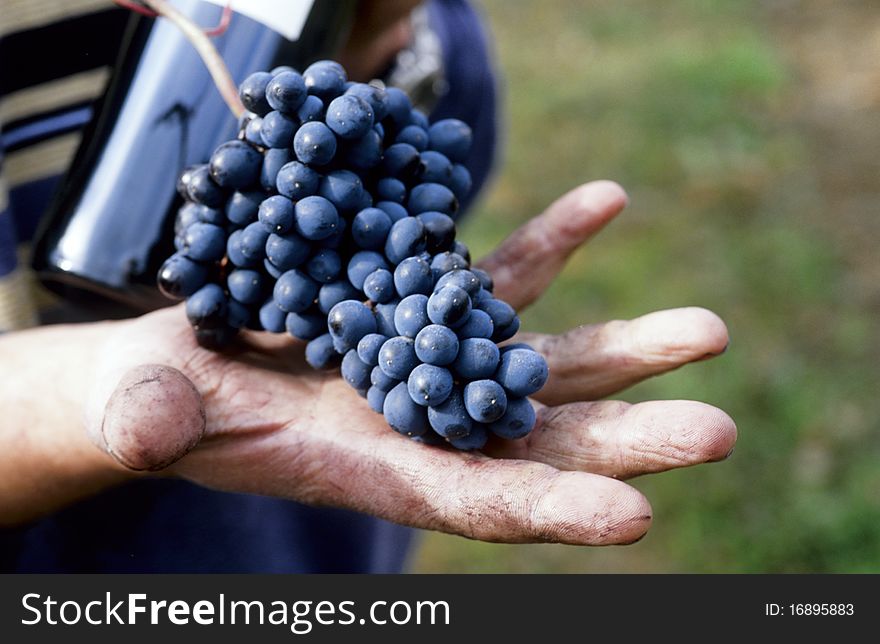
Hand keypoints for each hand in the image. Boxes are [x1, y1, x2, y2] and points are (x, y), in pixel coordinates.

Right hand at [89, 180, 734, 544]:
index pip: (473, 500)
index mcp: (372, 467)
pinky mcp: (425, 305)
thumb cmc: (157, 404)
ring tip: (710, 330)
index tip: (637, 515)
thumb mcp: (152, 412)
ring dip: (625, 347)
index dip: (548, 510)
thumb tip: (153, 425)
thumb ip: (156, 421)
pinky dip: (552, 244)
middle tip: (717, 431)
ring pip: (542, 360)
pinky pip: (500, 276)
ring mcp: (435, 361)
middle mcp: (424, 422)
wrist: (179, 366)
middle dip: (626, 438)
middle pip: (539, 439)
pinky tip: (605, 201)